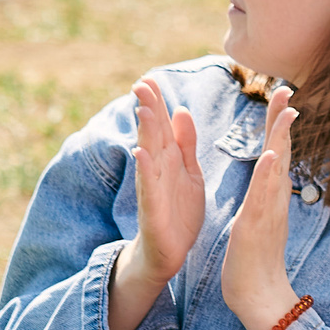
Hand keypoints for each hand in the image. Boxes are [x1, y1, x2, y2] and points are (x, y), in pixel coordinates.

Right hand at [119, 77, 204, 297]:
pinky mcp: (153, 209)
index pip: (162, 126)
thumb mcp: (188, 172)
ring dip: (145, 132)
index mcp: (169, 160)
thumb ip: (185, 143)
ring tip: (143, 109)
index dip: (157, 103)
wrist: (169, 252)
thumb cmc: (178, 210)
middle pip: (152, 134)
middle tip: (141, 82)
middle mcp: (157, 170)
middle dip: (147, 109)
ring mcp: (152, 188)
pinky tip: (140, 153)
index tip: (151, 78)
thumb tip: (181, 110)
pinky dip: (144, 170)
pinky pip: (148, 187)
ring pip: (148, 155)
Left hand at [221, 91, 303, 329]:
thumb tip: (268, 179)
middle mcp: (273, 199)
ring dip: (280, 139)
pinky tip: (270, 157)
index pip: (274, 153)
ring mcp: (268, 211)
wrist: (259, 296)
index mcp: (269, 196)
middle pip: (280, 152)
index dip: (277, 125)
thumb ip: (264, 197)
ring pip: (276, 169)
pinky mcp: (256, 226)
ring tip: (285, 112)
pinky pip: (263, 197)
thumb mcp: (258, 220)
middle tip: (286, 90)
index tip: (280, 97)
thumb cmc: (254, 261)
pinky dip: (267, 176)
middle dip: (282, 121)